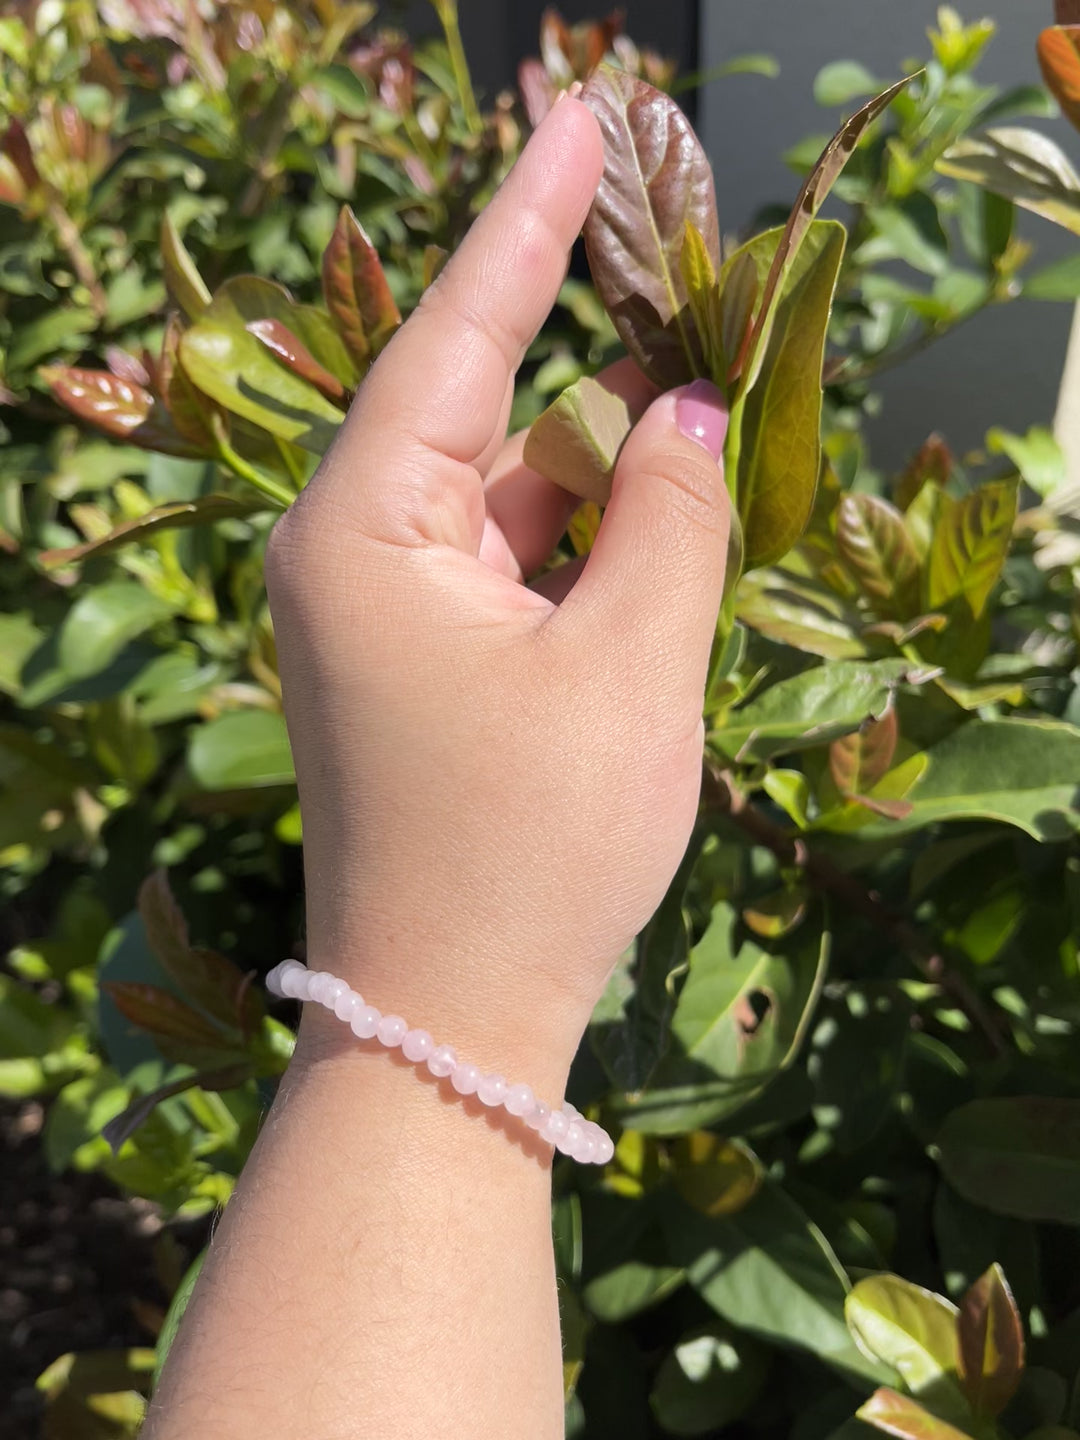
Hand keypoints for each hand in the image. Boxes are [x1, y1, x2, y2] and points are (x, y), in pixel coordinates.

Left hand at [266, 95, 729, 1090]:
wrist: (451, 1018)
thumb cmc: (531, 848)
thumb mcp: (630, 670)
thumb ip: (667, 518)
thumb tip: (682, 408)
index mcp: (364, 533)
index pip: (454, 340)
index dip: (527, 228)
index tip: (576, 121)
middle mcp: (352, 557)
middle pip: (489, 419)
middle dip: (589, 371)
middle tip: (683, 294)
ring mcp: (382, 615)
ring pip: (511, 501)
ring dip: (602, 484)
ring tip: (686, 470)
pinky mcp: (420, 666)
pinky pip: (511, 569)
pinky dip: (584, 554)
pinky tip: (650, 559)